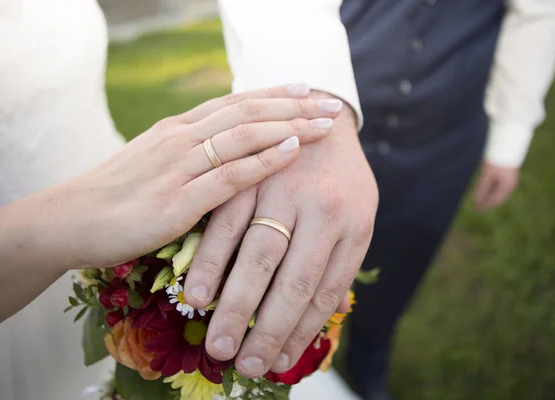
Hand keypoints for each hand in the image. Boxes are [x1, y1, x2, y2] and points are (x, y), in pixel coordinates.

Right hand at [32, 85, 341, 269]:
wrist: (67, 219)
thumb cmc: (113, 196)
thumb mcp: (151, 162)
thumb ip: (186, 154)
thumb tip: (221, 153)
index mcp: (176, 129)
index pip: (235, 103)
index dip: (274, 96)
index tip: (307, 92)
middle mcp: (181, 138)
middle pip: (248, 112)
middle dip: (295, 107)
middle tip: (332, 105)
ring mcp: (179, 167)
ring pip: (244, 136)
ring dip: (290, 127)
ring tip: (325, 125)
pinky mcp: (177, 201)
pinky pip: (230, 176)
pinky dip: (265, 161)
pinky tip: (292, 151)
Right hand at [184, 93, 378, 377]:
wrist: (327, 113)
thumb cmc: (340, 176)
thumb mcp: (356, 215)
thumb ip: (339, 260)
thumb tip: (310, 318)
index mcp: (354, 224)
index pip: (326, 291)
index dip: (302, 332)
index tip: (277, 362)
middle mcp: (324, 208)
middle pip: (295, 281)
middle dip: (269, 331)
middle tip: (247, 366)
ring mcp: (286, 189)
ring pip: (260, 258)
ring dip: (237, 306)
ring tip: (221, 346)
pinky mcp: (253, 174)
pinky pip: (229, 225)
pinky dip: (213, 264)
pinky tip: (199, 295)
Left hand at [473, 162, 518, 210]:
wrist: (507, 147)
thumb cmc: (496, 160)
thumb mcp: (486, 174)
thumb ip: (481, 187)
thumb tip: (475, 200)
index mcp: (506, 186)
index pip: (495, 200)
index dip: (485, 205)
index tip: (477, 209)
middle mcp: (510, 185)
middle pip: (497, 198)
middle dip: (487, 203)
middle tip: (477, 208)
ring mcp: (510, 181)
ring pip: (498, 193)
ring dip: (489, 197)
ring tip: (479, 201)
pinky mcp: (508, 177)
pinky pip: (499, 188)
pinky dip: (492, 191)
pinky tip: (485, 192)